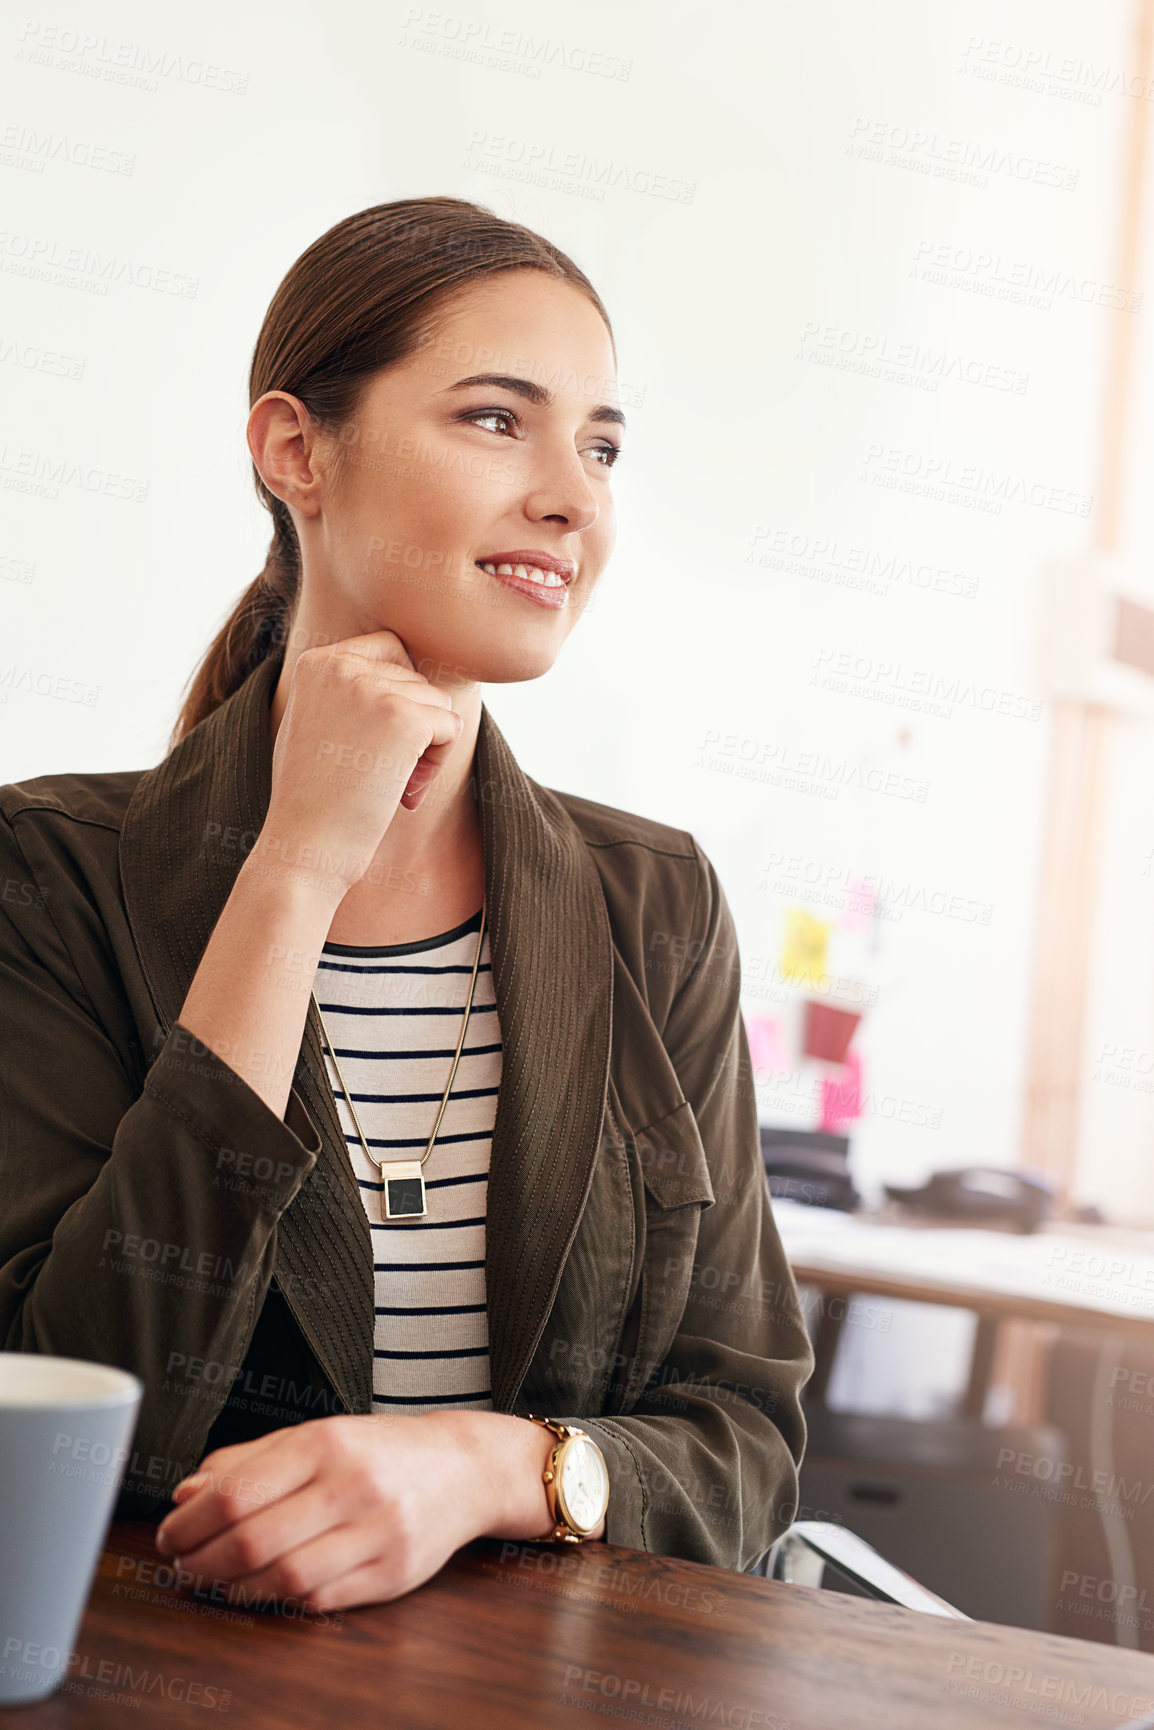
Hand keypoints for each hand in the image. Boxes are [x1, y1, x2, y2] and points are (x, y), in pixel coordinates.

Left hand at [152, 1411, 563, 1610]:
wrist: (462, 1468)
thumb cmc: (376, 1452)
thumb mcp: (314, 1437)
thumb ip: (247, 1461)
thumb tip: (185, 1492)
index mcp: (325, 1442)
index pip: (236, 1493)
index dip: (190, 1523)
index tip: (170, 1535)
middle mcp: (352, 1484)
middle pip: (253, 1540)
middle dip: (203, 1562)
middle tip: (185, 1566)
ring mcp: (376, 1531)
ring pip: (284, 1578)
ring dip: (236, 1589)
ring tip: (220, 1582)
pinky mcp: (393, 1573)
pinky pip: (320, 1600)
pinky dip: (281, 1601)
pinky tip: (266, 1589)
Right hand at [256, 629, 464, 899]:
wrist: (303, 848)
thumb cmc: (311, 799)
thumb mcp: (316, 724)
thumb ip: (346, 691)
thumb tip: (400, 671)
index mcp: (318, 662)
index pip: (391, 649)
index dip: (398, 696)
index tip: (375, 741)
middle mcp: (341, 665)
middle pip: (417, 679)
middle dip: (414, 726)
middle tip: (386, 774)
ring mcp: (373, 689)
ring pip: (438, 704)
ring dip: (428, 748)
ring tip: (392, 786)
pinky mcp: (403, 719)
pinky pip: (451, 727)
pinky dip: (437, 764)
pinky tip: (404, 794)